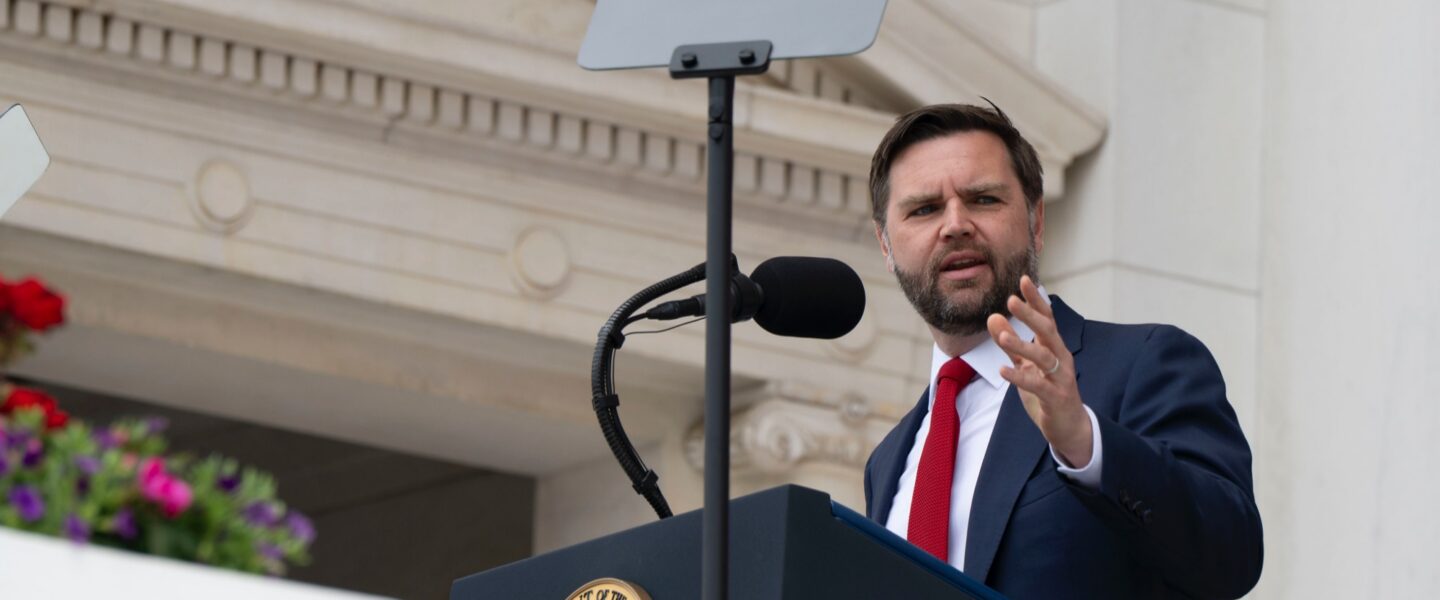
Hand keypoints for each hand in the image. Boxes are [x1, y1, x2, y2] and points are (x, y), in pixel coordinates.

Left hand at [986, 275, 1092, 467]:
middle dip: (1030, 315)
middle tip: (1011, 299)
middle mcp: (1061, 358)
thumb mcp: (1026, 365)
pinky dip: (1020, 377)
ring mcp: (1060, 378)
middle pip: (1047, 331)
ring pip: (1043, 357)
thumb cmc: (1047, 392)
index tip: (1023, 279)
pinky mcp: (1056, 398)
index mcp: (1054, 347)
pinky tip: (1003, 371)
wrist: (1069, 427)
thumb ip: (1011, 343)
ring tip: (1001, 337)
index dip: (1035, 299)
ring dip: (1021, 345)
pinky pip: (1037, 385)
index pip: (1046, 318)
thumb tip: (993, 316)